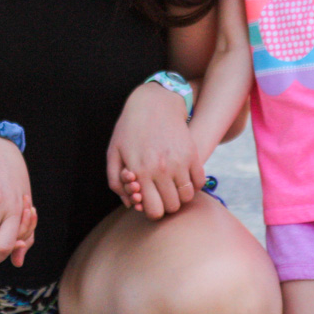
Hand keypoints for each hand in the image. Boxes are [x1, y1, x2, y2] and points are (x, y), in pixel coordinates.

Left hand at [106, 83, 204, 219]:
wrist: (154, 103)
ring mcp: (179, 162)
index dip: (152, 211)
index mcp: (140, 172)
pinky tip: (182, 176)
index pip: (153, 211)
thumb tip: (130, 203)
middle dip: (165, 204)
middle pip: (172, 207)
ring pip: (186, 197)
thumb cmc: (130, 129)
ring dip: (180, 196)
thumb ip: (116, 181)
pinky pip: (199, 183)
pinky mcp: (192, 154)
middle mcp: (161, 169)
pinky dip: (193, 184)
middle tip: (160, 193)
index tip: (150, 201)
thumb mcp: (114, 152)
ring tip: (171, 185)